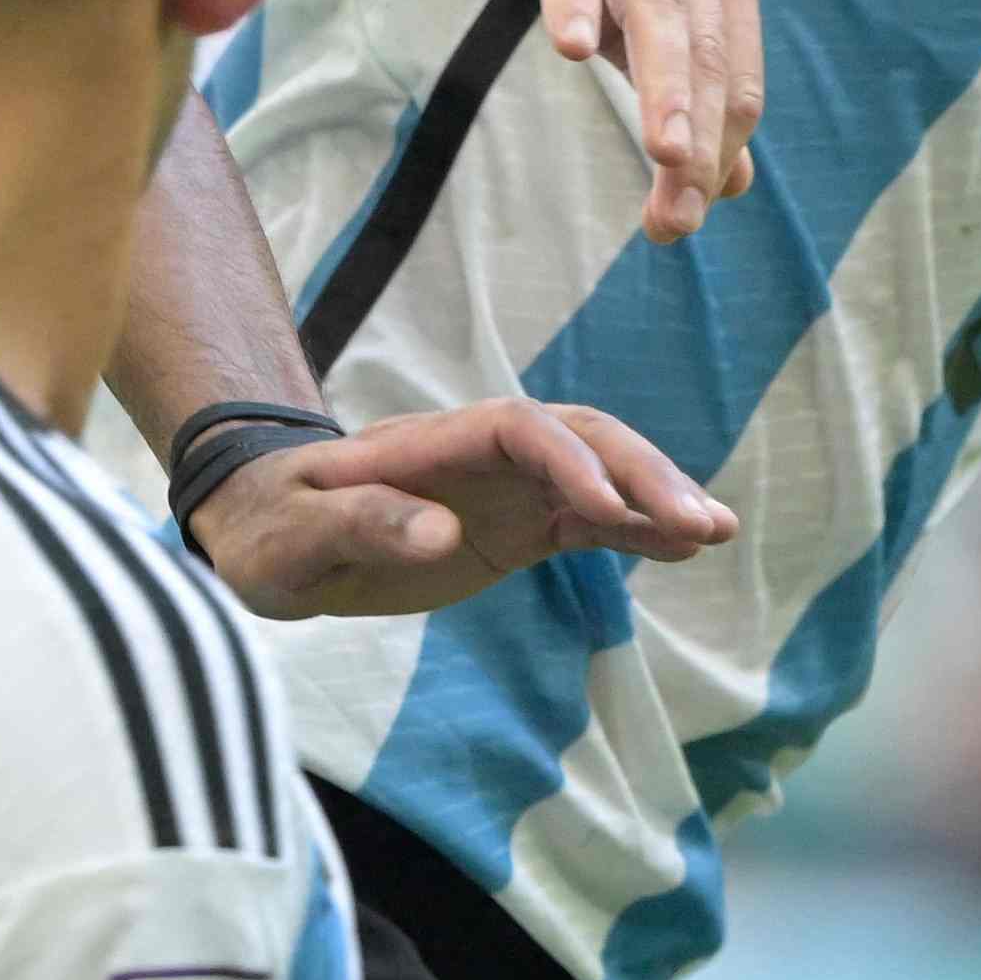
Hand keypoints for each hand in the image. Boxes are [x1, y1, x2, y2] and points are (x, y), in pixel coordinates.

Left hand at [183, 399, 737, 621]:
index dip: (571, 461)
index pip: (520, 430)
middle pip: (580, 440)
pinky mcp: (515, 525)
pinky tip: (688, 550)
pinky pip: (589, 522)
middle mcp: (480, 455)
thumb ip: (361, 523)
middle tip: (699, 524)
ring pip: (599, 475)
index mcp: (429, 445)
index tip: (610, 510)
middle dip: (642, 475)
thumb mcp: (293, 537)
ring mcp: (504, 488)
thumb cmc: (267, 532)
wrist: (263, 534)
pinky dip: (638, 532)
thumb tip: (441, 532)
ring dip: (656, 498)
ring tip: (717, 532)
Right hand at [410, 0, 755, 238]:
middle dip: (696, 135)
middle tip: (677, 215)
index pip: (732, 72)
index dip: (714, 149)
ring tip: (666, 149)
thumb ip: (676, 79)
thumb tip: (726, 181)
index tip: (682, 218)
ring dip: (664, 77)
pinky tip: (571, 46)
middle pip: (704, 46)